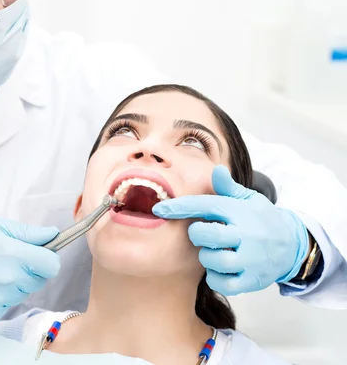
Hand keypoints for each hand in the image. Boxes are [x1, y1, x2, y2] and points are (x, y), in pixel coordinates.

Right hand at [0, 218, 60, 324]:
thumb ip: (27, 232)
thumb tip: (52, 234)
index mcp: (13, 255)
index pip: (52, 265)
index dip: (48, 258)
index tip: (39, 255)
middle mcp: (9, 280)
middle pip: (39, 280)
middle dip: (30, 270)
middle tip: (7, 259)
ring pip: (23, 293)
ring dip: (15, 284)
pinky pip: (6, 305)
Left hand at [152, 165, 309, 295]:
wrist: (293, 245)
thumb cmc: (261, 219)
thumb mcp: (249, 199)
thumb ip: (228, 188)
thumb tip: (216, 169)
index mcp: (241, 212)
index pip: (205, 205)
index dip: (179, 207)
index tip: (159, 209)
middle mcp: (246, 235)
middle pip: (204, 235)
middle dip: (197, 234)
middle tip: (205, 234)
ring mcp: (250, 259)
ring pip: (211, 260)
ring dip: (207, 257)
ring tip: (216, 251)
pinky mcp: (252, 280)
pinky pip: (222, 283)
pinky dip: (215, 277)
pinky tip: (221, 269)